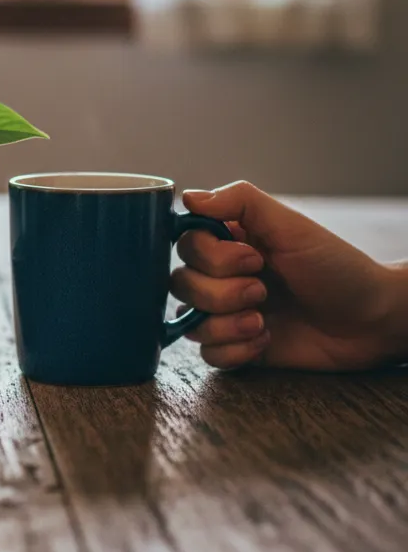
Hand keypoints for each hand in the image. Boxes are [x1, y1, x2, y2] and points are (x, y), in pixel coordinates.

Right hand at [173, 181, 407, 370]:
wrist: (370, 321)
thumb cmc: (336, 268)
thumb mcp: (290, 226)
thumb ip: (239, 201)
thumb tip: (188, 197)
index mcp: (230, 242)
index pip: (185, 244)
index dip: (211, 257)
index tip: (254, 258)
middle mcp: (222, 276)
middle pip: (180, 284)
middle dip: (222, 293)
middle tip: (263, 291)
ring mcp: (227, 313)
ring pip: (190, 322)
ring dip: (227, 324)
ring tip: (262, 321)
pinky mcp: (237, 347)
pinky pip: (208, 354)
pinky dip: (235, 350)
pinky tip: (265, 340)